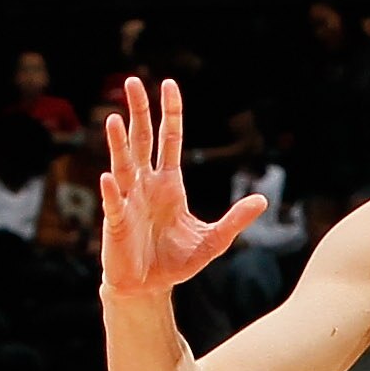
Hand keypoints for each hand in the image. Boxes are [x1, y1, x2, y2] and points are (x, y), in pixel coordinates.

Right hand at [100, 77, 266, 297]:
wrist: (149, 288)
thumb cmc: (176, 262)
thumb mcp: (214, 240)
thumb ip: (236, 220)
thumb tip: (262, 200)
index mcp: (169, 184)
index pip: (169, 140)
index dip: (170, 113)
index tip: (169, 85)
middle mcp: (145, 186)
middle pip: (142, 141)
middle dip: (139, 112)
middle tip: (133, 82)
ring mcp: (128, 202)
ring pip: (122, 166)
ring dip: (118, 144)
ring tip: (114, 119)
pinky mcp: (116, 225)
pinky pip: (113, 205)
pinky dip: (110, 192)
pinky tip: (107, 178)